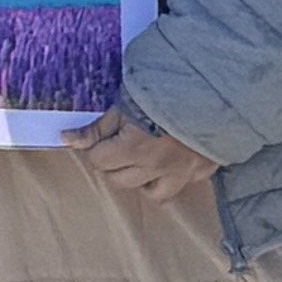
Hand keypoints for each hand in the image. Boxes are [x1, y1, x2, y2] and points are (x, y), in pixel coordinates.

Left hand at [74, 104, 215, 208]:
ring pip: (149, 192)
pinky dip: (170, 179)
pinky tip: (168, 163)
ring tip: (140, 158)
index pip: (98, 161)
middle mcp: (157, 167)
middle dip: (112, 164)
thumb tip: (67, 139)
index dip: (95, 147)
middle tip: (117, 144)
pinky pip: (180, 186)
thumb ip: (97, 128)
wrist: (215, 89)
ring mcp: (181, 173)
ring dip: (139, 178)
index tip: (102, 136)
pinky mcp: (201, 171)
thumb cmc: (166, 90)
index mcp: (135, 148)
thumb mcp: (124, 103)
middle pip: (119, 180)